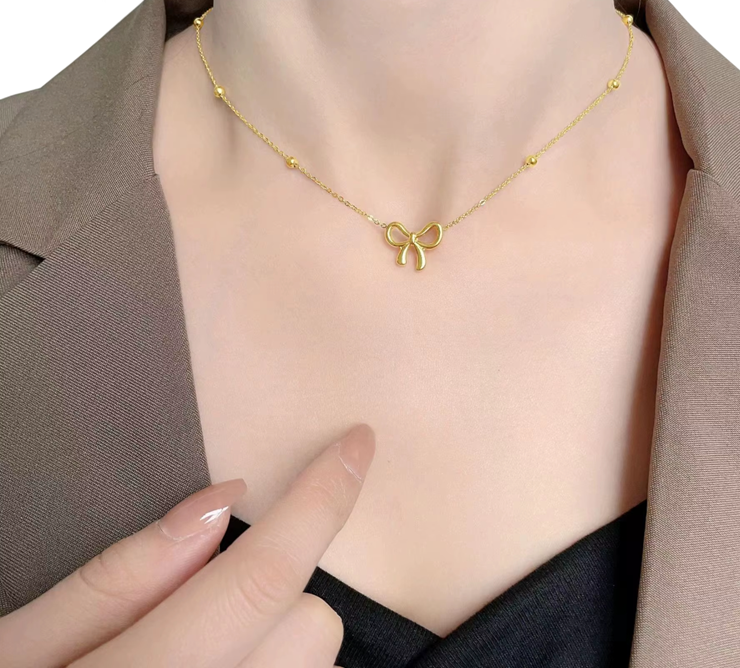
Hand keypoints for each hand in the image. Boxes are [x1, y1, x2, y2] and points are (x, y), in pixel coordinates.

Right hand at [0, 423, 375, 667]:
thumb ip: (119, 579)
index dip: (322, 498)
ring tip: (205, 657)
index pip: (264, 575)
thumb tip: (222, 503)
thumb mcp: (18, 648)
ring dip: (279, 644)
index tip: (359, 442)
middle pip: (314, 625)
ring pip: (320, 665)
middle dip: (272, 596)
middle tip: (196, 610)